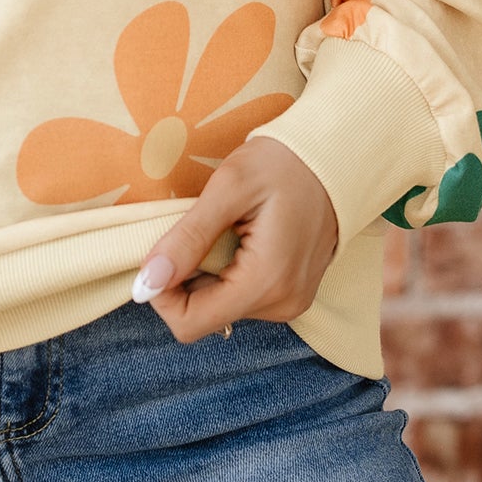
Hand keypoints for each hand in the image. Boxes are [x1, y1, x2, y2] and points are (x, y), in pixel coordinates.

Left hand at [131, 139, 338, 344]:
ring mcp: (290, 303)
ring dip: (206, 274)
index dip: (162, 294)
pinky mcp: (291, 295)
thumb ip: (187, 238)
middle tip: (196, 229)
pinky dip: (226, 273)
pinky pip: (241, 297)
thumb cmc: (282, 163)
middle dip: (185, 279)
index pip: (190, 323)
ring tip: (224, 229)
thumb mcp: (228, 188)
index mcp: (266, 282)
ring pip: (220, 307)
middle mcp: (282, 305)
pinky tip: (239, 238)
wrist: (336, 158)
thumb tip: (146, 283)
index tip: (162, 250)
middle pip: (204, 316)